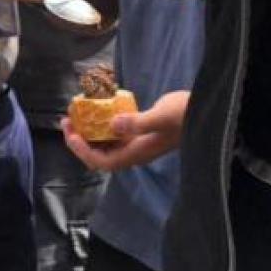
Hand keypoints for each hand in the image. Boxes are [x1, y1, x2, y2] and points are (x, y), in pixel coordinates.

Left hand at [63, 89, 187, 172]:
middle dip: (80, 140)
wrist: (204, 111)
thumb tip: (114, 124)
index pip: (104, 162)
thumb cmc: (185, 114)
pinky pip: (114, 132)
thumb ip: (139, 122)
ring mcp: (137, 142)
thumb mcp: (163, 116)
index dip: (84, 151)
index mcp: (138, 153)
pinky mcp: (139, 132)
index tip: (72, 134)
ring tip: (75, 114)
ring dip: (88, 132)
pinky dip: (101, 123)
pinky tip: (96, 109)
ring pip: (105, 143)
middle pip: (100, 154)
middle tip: (67, 120)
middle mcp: (134, 151)